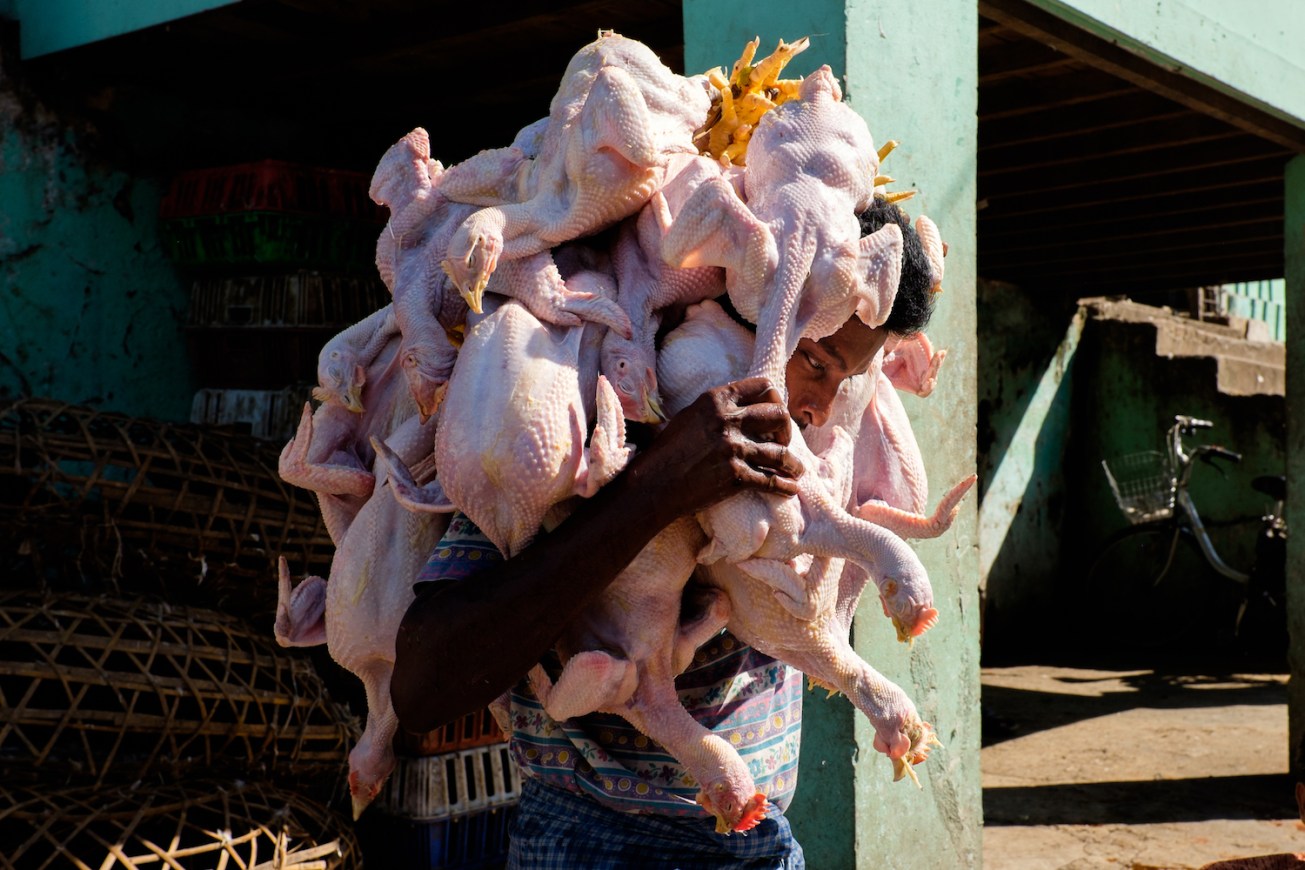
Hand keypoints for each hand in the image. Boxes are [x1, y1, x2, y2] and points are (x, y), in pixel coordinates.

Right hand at [636, 377, 803, 516]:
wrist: (652, 485)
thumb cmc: (665, 452)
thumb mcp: (689, 416)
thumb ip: (716, 409)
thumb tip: (739, 408)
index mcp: (716, 399)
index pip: (762, 386)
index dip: (775, 399)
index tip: (776, 413)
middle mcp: (728, 420)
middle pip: (779, 415)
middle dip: (787, 430)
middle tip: (783, 441)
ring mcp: (733, 448)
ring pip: (781, 452)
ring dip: (793, 463)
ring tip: (796, 470)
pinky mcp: (736, 476)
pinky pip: (772, 480)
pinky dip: (785, 487)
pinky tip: (790, 489)